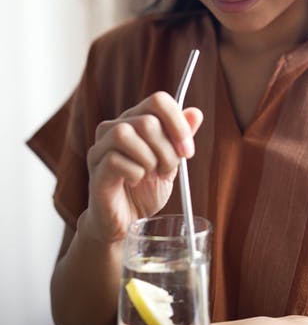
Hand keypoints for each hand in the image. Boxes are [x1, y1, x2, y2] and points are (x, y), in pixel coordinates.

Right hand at [83, 92, 202, 242]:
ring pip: (125, 134)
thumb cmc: (144, 192)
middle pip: (147, 120)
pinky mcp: (95, 169)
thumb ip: (180, 137)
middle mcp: (114, 128)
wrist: (125, 223)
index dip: (178, 124)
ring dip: (148, 159)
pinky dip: (134, 173)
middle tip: (166, 170)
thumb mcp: (171, 163)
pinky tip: (135, 181)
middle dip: (166, 149)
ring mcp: (100, 148)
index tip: (188, 151)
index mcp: (134, 121)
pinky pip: (115, 159)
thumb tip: (195, 113)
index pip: (158, 101)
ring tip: (150, 175)